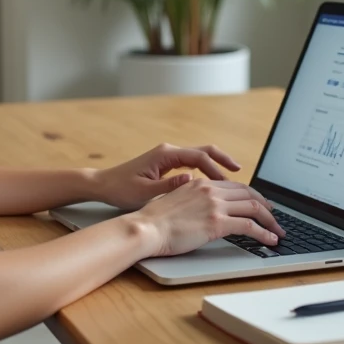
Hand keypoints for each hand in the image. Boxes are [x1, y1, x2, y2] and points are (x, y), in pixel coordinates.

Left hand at [90, 142, 243, 210]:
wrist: (103, 185)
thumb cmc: (121, 189)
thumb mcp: (144, 192)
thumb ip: (169, 186)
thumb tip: (192, 179)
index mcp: (165, 155)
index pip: (199, 158)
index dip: (217, 169)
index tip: (230, 182)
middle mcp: (169, 152)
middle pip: (203, 151)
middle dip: (223, 160)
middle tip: (240, 172)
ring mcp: (168, 157)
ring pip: (199, 157)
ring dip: (215, 166)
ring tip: (231, 181)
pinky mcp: (166, 164)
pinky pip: (192, 164)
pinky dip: (205, 171)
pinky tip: (212, 185)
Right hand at [126, 179, 284, 257]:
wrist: (146, 228)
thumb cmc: (154, 221)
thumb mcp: (174, 201)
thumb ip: (191, 200)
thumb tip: (200, 208)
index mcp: (200, 183)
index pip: (235, 186)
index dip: (252, 196)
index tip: (261, 206)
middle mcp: (210, 190)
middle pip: (249, 194)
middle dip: (266, 207)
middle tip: (275, 218)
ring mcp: (214, 205)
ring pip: (254, 208)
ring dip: (270, 221)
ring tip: (278, 232)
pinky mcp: (217, 222)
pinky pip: (249, 226)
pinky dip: (264, 233)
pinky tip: (270, 240)